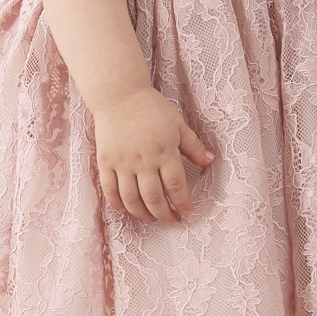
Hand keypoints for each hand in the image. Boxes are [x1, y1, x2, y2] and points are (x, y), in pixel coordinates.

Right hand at [92, 85, 215, 224]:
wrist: (120, 94)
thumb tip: (211, 160)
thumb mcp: (177, 123)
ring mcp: (122, 162)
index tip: (186, 211)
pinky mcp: (105, 162)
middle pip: (154, 197)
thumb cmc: (151, 108)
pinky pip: (110, 190)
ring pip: (132, 199)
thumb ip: (193, 145)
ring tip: (150, 219)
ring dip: (142, 214)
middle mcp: (143, 160)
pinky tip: (126, 209)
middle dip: (164, 214)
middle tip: (170, 221)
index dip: (182, 202)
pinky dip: (118, 204)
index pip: (176, 185)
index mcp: (164, 151)